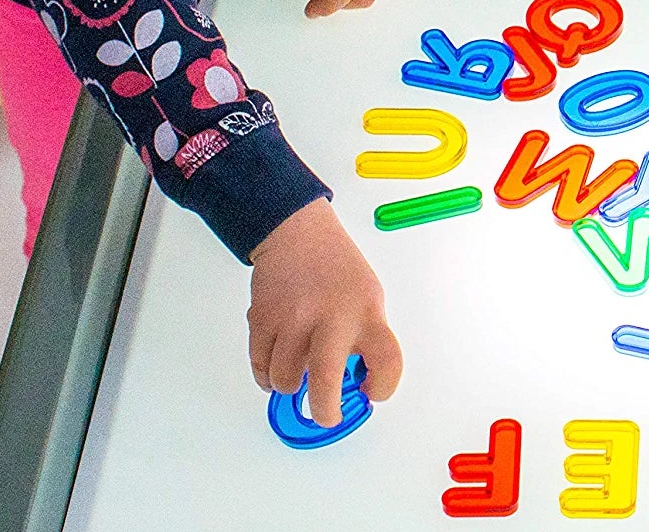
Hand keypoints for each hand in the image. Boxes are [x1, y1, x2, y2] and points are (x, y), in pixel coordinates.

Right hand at [247, 198, 401, 427]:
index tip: (374, 393)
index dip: (383, 386)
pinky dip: (268, 373)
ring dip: (290, 384)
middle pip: (325, 383)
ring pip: (284, 381)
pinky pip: (260, 368)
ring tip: (299, 367)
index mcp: (366, 311)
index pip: (387, 359)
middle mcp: (331, 316)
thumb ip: (363, 336)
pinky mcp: (263, 320)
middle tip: (325, 414)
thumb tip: (354, 382)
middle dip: (324, 411)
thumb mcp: (367, 296)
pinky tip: (279, 358)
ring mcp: (294, 319)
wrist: (298, 233)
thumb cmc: (336, 267)